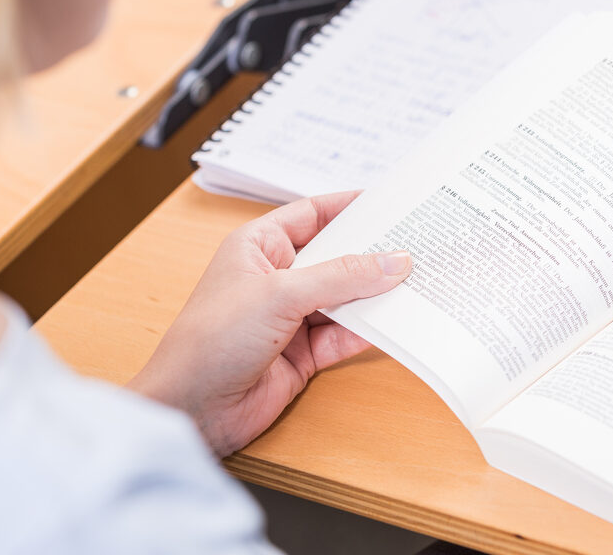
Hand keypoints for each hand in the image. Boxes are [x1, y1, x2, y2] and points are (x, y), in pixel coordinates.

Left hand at [128, 192, 410, 456]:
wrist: (193, 410)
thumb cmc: (211, 339)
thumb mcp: (280, 294)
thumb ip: (341, 277)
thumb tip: (393, 261)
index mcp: (259, 247)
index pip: (312, 214)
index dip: (349, 207)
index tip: (391, 203)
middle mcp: (276, 279)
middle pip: (336, 258)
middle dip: (373, 254)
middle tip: (418, 243)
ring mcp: (290, 318)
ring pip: (345, 298)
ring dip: (376, 294)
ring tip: (420, 281)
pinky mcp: (303, 355)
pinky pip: (345, 335)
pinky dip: (370, 330)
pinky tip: (399, 321)